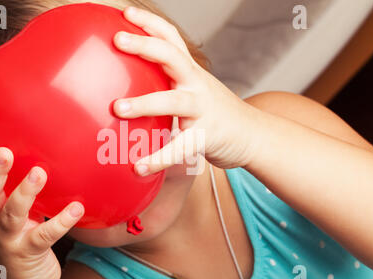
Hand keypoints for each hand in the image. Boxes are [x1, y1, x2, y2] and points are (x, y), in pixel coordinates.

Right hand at [0, 134, 84, 278]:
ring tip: (38, 173)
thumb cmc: (25, 237)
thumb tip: (47, 153)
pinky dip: (61, 221)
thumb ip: (24, 189)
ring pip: (12, 213)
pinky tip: (76, 209)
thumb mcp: (18, 213)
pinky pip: (45, 235)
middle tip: (4, 152)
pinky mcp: (29, 251)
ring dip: (24, 193)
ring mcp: (10, 237)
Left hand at [113, 7, 262, 174]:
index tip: (126, 12)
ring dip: (145, 103)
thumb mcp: (197, 91)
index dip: (150, 23)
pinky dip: (158, 158)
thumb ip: (172, 86)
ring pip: (173, 101)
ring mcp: (203, 110)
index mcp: (192, 73)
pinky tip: (138, 168)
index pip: (171, 39)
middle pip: (172, 57)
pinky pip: (180, 148)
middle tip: (118, 40)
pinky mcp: (207, 136)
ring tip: (117, 108)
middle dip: (146, 45)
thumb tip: (133, 87)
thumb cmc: (217, 113)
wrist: (254, 136)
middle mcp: (197, 85)